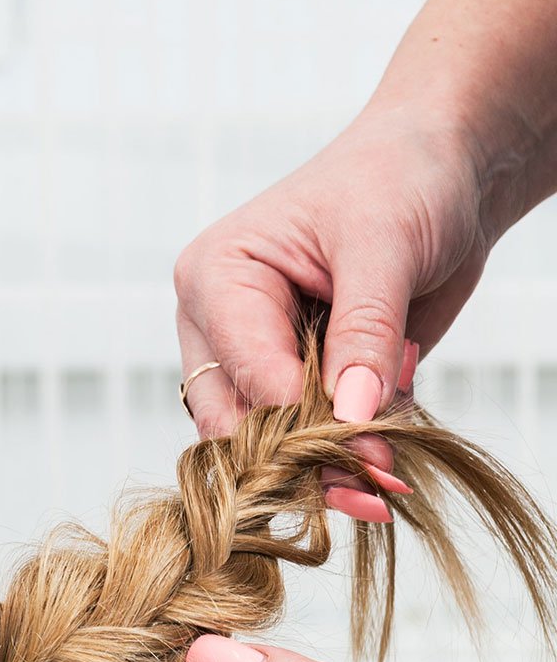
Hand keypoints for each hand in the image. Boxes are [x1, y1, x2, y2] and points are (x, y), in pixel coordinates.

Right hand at [172, 110, 492, 518]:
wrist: (445, 166)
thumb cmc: (400, 177)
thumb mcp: (384, 247)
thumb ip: (364, 333)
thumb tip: (352, 417)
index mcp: (215, 277)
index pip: (244, 372)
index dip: (300, 421)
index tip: (366, 459)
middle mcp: (220, 323)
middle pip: (235, 420)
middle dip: (302, 459)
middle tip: (370, 495)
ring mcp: (254, 354)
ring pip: (264, 438)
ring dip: (325, 465)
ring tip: (384, 485)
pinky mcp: (296, 375)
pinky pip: (306, 432)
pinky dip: (347, 449)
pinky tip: (388, 455)